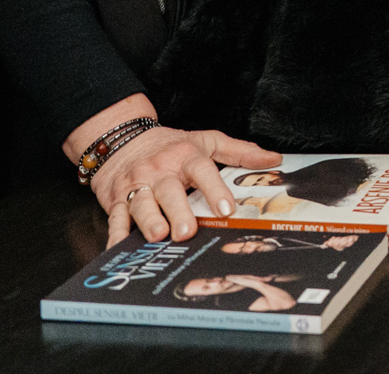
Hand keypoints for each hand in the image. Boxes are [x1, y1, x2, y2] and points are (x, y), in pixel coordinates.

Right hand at [68, 97, 280, 248]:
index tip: (227, 209)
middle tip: (187, 231)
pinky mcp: (115, 200)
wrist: (121, 137)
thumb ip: (239, 151)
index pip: (202, 170)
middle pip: (169, 191)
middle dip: (178, 211)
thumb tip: (273, 159)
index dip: (215, 189)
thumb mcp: (206, 140)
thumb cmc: (170, 145)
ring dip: (148, 221)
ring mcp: (136, 186)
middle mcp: (159, 171)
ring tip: (158, 236)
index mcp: (185, 156)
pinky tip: (119, 250)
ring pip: (140, 204)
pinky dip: (116, 236)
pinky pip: (115, 218)